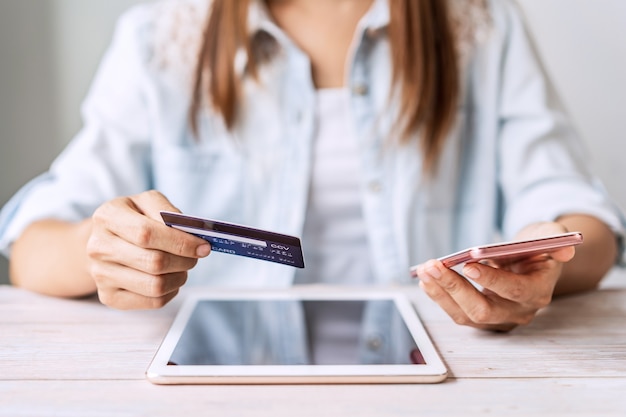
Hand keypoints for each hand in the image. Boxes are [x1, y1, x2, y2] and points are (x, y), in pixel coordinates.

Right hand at [86, 190, 210, 309]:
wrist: (106, 240)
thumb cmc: (134, 219)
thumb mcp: (148, 203)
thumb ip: (169, 212)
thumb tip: (193, 232)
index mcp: (107, 217)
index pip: (146, 234)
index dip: (180, 242)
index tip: (203, 246)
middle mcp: (99, 247)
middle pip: (154, 263)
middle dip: (184, 260)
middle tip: (195, 256)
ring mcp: (101, 275)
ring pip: (155, 286)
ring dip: (180, 277)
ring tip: (182, 266)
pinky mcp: (109, 297)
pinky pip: (152, 302)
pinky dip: (171, 292)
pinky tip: (170, 278)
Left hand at [413, 222, 575, 331]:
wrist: (531, 263)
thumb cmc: (537, 247)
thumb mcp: (549, 237)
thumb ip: (556, 240)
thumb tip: (566, 249)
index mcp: (539, 291)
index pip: (515, 291)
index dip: (492, 280)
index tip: (468, 264)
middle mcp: (519, 311)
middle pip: (483, 310)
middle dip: (454, 288)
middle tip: (433, 266)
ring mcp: (498, 318)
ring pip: (464, 315)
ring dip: (440, 292)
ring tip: (424, 270)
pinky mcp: (481, 318)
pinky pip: (457, 312)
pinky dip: (439, 296)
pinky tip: (425, 279)